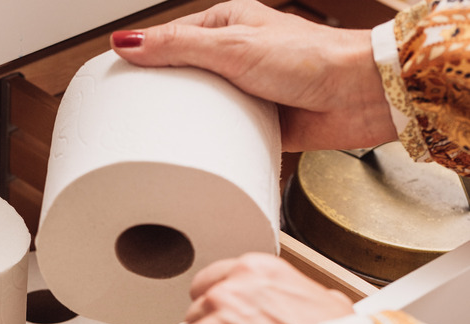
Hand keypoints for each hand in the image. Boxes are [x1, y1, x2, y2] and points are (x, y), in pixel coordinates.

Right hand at [110, 0, 396, 152]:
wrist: (360, 97)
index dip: (140, 56)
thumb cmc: (313, 59)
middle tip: (130, 111)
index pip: (169, 39)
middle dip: (160, 92)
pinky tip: (195, 148)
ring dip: (186, 119)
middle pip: (182, 75)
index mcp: (226, 26)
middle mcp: (234, 57)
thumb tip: (128, 41)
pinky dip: (211, 140)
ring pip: (201, 106)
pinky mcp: (258, 122)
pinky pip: (223, 133)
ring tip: (157, 134)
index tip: (113, 76)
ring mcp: (245, 90)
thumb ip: (178, 46)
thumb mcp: (233, 47)